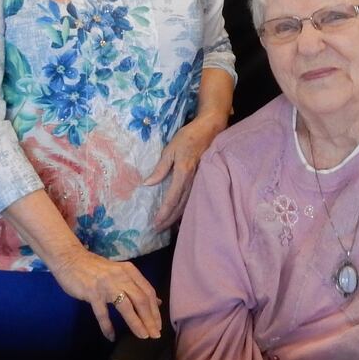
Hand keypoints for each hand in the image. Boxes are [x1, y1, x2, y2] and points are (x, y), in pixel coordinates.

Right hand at [50, 247, 161, 341]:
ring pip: (126, 306)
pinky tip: (110, 336)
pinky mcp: (92, 292)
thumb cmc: (96, 268)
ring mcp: (106, 284)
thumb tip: (158, 302)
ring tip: (142, 336)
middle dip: (150, 319)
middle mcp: (121, 276)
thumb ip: (137, 286)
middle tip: (154, 335)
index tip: (158, 325)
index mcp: (129, 271)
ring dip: (136, 323)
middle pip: (141, 300)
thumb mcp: (120, 273)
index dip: (155, 310)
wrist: (70, 259)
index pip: (148, 292)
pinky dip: (107, 326)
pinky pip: (102, 313)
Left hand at [146, 112, 225, 230]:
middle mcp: (193, 181)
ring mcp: (200, 181)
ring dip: (178, 217)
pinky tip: (181, 215)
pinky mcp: (204, 180)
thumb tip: (147, 184)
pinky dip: (186, 209)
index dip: (164, 213)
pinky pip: (194, 199)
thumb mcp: (170, 149)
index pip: (172, 199)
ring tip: (168, 227)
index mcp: (183, 173)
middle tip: (158, 230)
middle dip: (169, 220)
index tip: (155, 223)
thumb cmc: (188, 137)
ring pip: (188, 205)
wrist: (211, 129)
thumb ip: (160, 168)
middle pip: (180, 206)